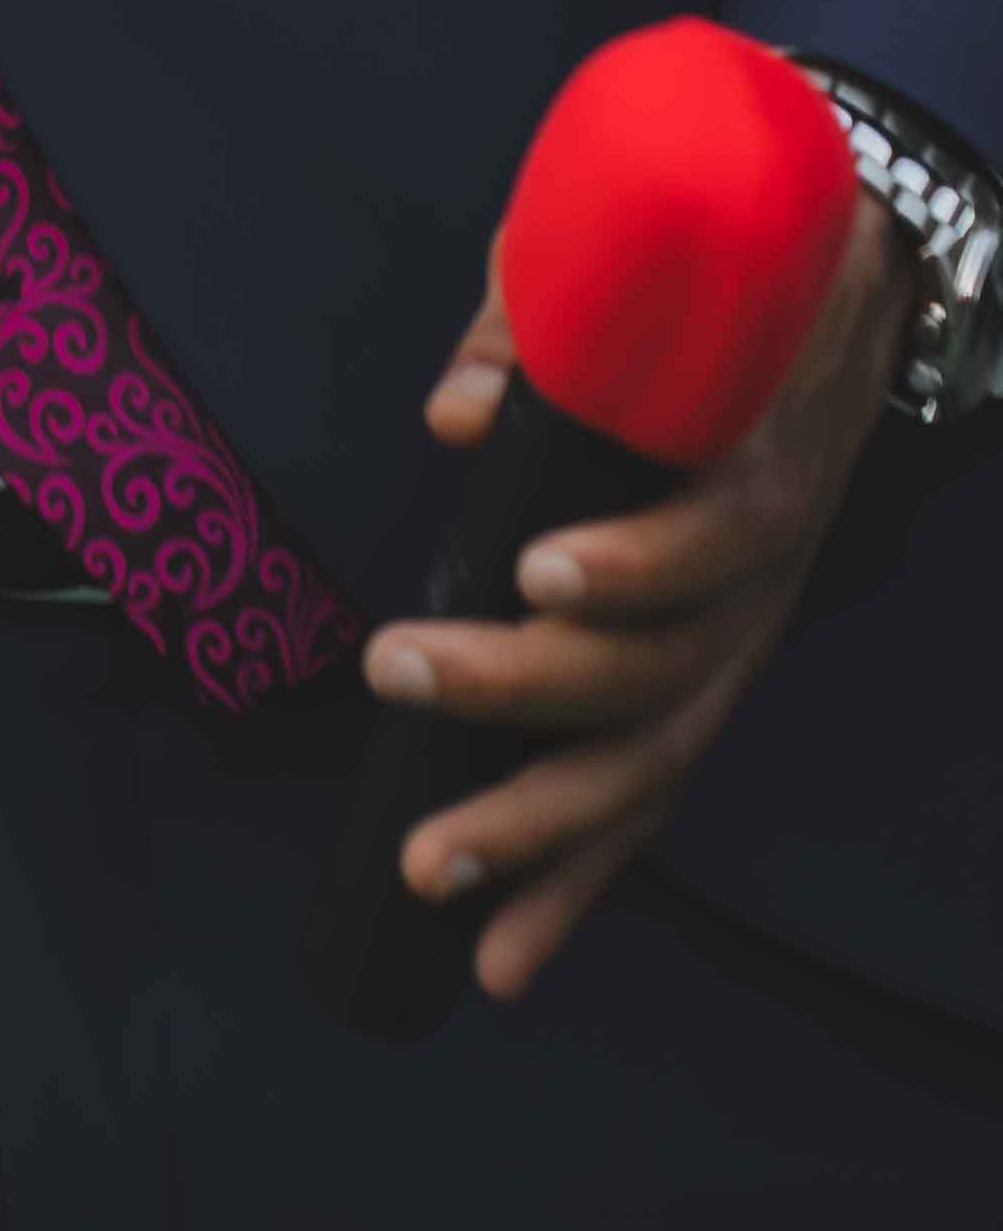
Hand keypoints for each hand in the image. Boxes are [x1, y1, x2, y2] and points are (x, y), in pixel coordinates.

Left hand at [358, 191, 906, 998]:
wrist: (837, 306)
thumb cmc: (711, 292)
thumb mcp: (641, 266)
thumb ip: (539, 326)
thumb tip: (451, 419)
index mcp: (759, 472)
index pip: (715, 536)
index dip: (636, 563)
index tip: (535, 568)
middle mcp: (755, 589)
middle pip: (654, 670)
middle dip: (519, 687)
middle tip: (394, 667)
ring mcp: (732, 652)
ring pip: (645, 765)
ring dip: (536, 831)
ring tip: (426, 870)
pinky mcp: (704, 693)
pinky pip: (644, 805)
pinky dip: (572, 888)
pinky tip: (500, 964)